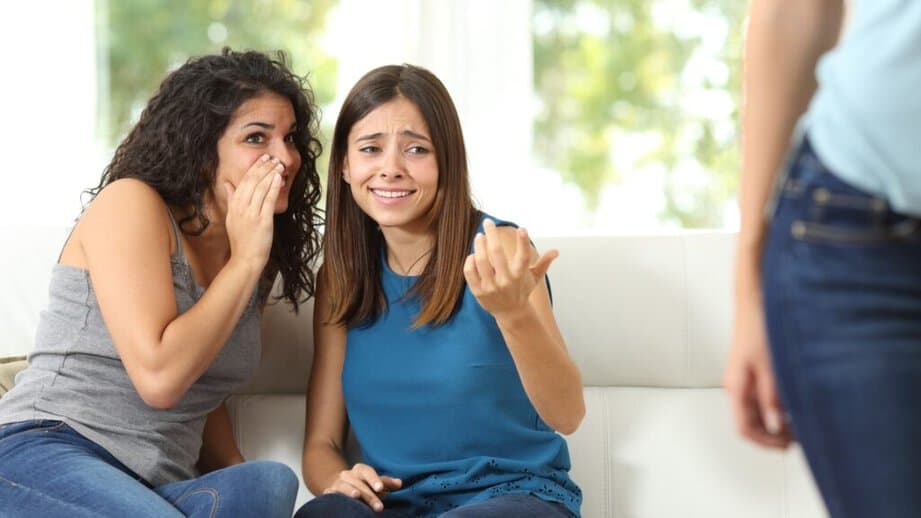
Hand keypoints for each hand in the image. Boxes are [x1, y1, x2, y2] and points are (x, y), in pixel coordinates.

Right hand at [224, 154, 283, 271]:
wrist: (245, 258)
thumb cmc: (241, 240)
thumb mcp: (231, 217)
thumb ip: (231, 199)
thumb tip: (228, 184)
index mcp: (234, 206)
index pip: (243, 181)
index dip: (253, 168)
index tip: (262, 159)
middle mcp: (241, 208)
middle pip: (252, 182)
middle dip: (262, 167)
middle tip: (271, 158)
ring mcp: (251, 214)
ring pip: (260, 188)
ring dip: (270, 174)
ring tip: (278, 165)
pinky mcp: (263, 221)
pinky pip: (268, 200)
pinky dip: (273, 187)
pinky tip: (278, 178)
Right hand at [323, 463, 401, 511]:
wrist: (341, 485)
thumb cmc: (364, 485)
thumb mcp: (375, 483)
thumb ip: (386, 483)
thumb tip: (399, 483)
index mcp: (360, 470)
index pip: (367, 472)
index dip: (374, 479)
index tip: (380, 488)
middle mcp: (348, 474)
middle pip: (359, 483)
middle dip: (369, 496)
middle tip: (379, 508)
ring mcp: (338, 483)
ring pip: (344, 487)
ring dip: (350, 492)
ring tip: (356, 497)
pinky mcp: (330, 491)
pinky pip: (330, 493)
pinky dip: (332, 495)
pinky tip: (334, 497)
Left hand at [464, 219, 557, 319]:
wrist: (511, 313)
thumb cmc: (522, 291)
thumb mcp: (534, 278)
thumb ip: (543, 263)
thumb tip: (556, 251)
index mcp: (520, 275)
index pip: (523, 257)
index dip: (523, 242)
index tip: (522, 228)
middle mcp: (506, 281)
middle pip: (497, 253)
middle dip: (492, 234)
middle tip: (488, 222)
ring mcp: (491, 287)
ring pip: (481, 261)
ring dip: (479, 245)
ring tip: (480, 236)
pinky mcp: (478, 291)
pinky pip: (470, 272)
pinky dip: (470, 260)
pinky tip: (473, 254)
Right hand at [724, 289, 792, 448]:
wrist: (755, 302)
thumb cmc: (760, 328)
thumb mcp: (770, 366)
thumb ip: (772, 397)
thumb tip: (777, 424)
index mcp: (736, 387)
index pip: (744, 428)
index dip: (765, 442)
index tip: (786, 446)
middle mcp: (737, 387)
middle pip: (750, 423)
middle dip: (773, 434)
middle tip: (798, 439)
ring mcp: (744, 380)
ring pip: (756, 412)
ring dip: (776, 421)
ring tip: (800, 423)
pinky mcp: (752, 372)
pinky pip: (760, 399)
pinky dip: (776, 407)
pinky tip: (793, 404)